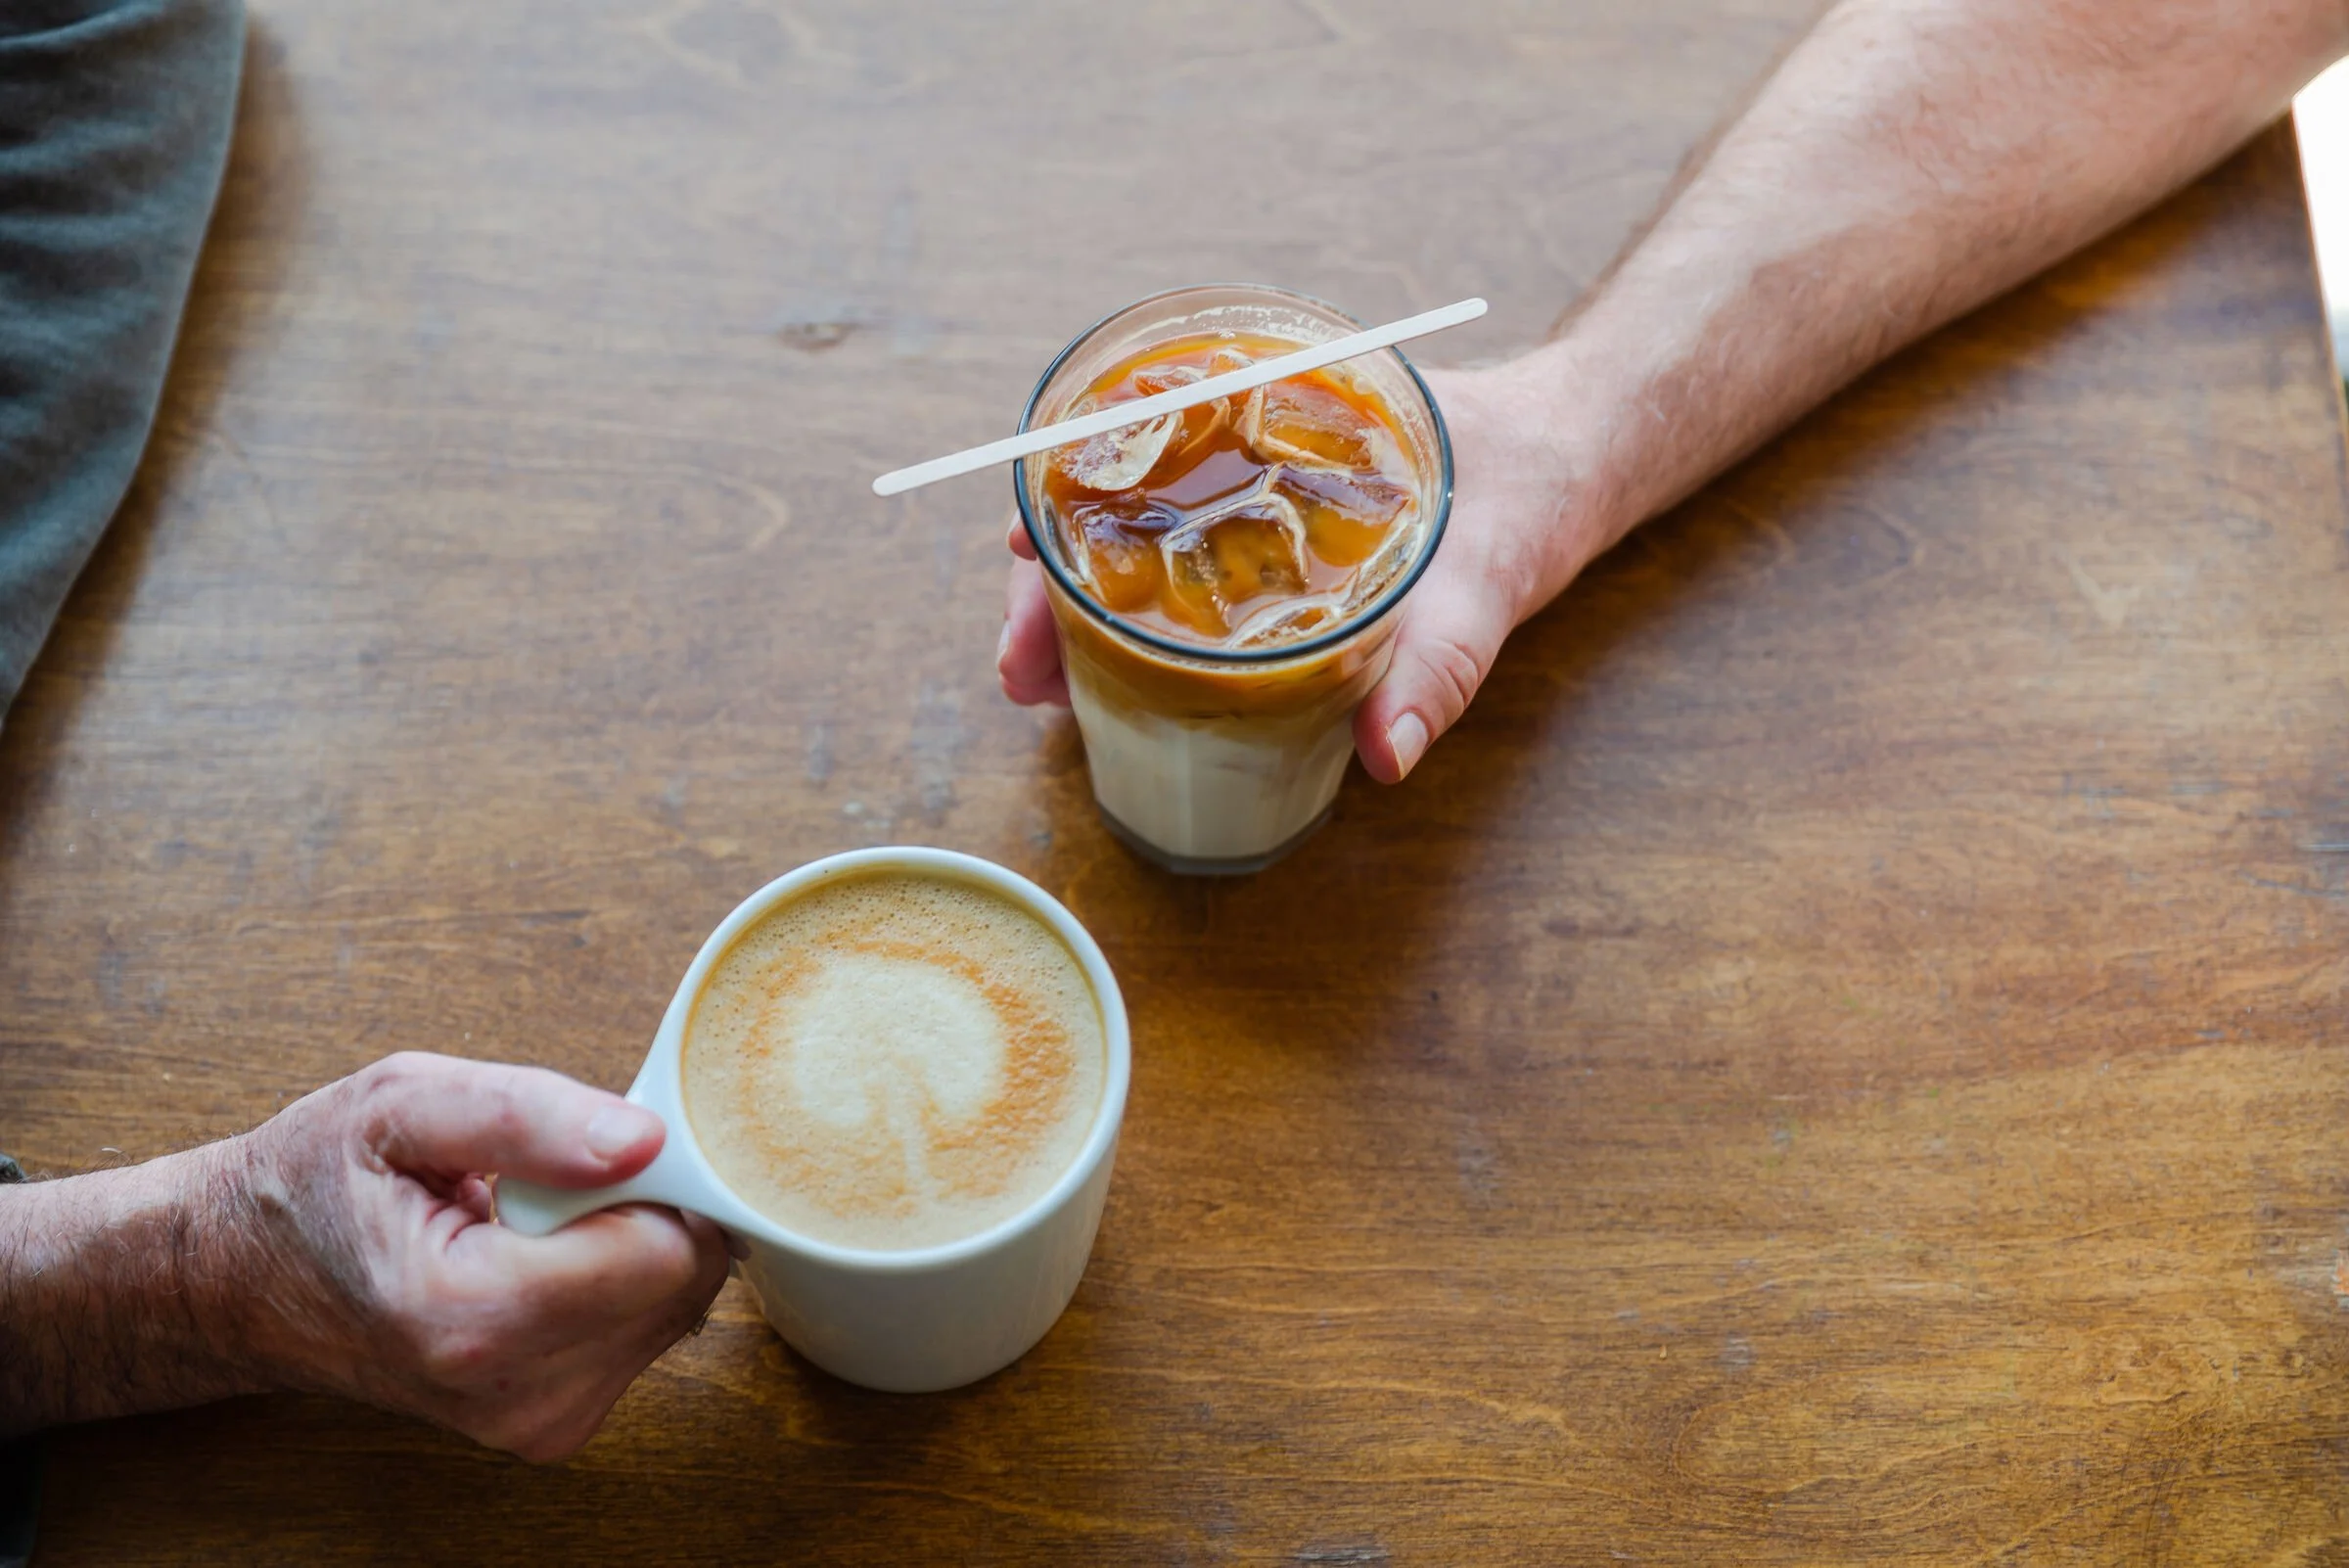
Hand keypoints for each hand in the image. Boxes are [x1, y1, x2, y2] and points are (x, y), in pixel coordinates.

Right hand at [233, 1052, 730, 1460]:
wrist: (243, 1284)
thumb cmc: (315, 1186)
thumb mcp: (399, 1103)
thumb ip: (527, 1114)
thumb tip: (644, 1140)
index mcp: (468, 1316)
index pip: (662, 1256)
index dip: (652, 1182)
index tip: (592, 1149)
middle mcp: (511, 1393)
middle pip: (679, 1285)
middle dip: (643, 1212)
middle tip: (553, 1181)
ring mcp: (534, 1424)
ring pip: (674, 1309)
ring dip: (628, 1248)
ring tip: (532, 1221)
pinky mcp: (552, 1426)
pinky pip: (646, 1334)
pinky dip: (614, 1286)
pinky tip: (539, 1261)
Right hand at [994, 354, 1600, 778]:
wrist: (1574, 463)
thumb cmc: (1530, 487)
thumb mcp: (1492, 575)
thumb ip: (1442, 661)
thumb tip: (1386, 754)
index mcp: (1284, 407)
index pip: (1140, 429)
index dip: (1066, 486)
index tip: (1017, 541)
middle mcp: (1250, 444)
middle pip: (1114, 501)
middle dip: (1052, 581)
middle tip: (1022, 670)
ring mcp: (1253, 496)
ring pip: (1133, 543)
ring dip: (1079, 609)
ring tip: (1041, 689)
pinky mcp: (1272, 545)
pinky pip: (1180, 573)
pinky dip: (1136, 619)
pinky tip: (1105, 675)